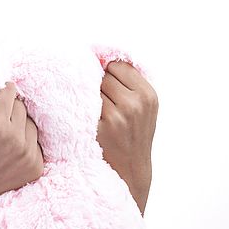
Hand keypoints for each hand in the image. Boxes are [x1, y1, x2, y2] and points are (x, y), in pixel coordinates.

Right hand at [0, 59, 43, 213]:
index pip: (10, 93)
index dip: (3, 92)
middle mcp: (16, 141)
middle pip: (21, 107)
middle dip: (9, 109)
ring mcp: (28, 156)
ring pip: (31, 123)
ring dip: (19, 125)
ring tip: (2, 137)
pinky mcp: (36, 167)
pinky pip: (37, 142)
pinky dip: (26, 142)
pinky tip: (10, 151)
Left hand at [96, 61, 158, 215]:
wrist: (131, 170)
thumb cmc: (134, 135)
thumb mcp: (144, 108)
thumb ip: (130, 83)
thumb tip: (101, 57)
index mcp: (148, 95)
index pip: (118, 65)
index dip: (107, 72)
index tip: (102, 81)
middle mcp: (134, 103)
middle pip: (103, 76)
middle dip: (97, 85)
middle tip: (100, 101)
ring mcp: (117, 116)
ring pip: (91, 89)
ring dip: (88, 97)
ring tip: (95, 112)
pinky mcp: (100, 128)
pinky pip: (83, 105)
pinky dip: (80, 109)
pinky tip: (84, 118)